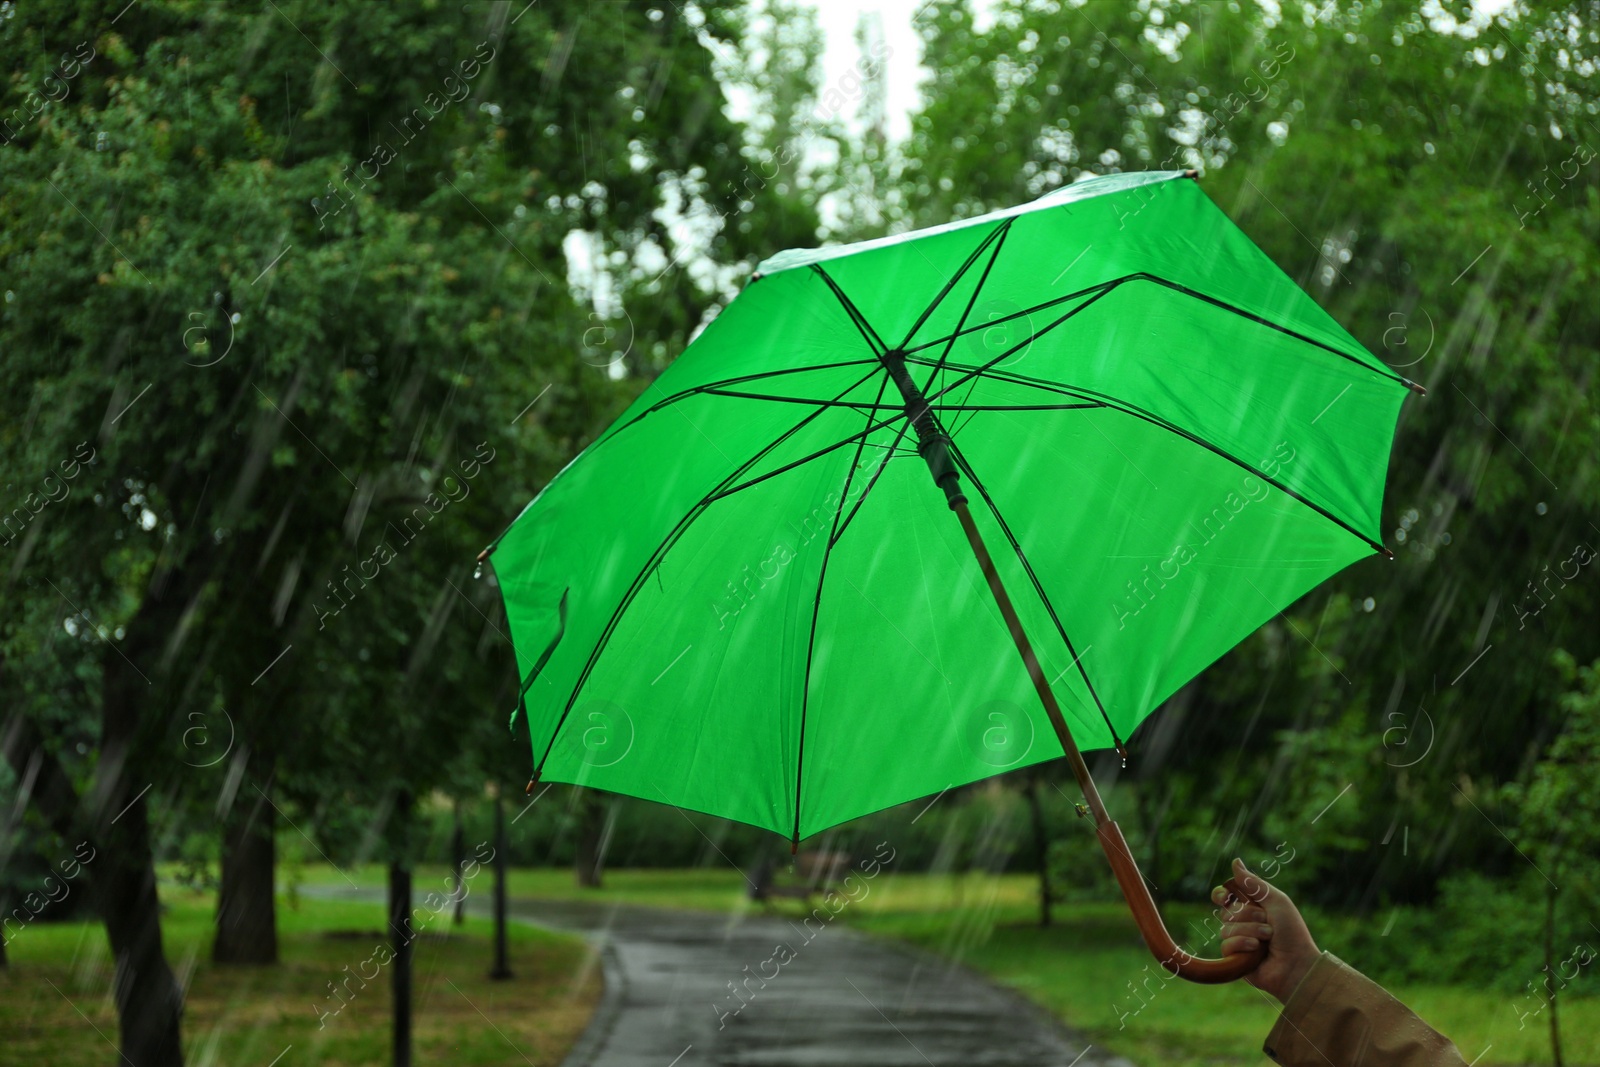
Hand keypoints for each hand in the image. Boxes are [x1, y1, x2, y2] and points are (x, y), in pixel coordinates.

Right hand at [1211, 856, 1319, 1003]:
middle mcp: (1242, 924)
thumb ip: (1253, 883)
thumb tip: (1235, 862)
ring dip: (1250, 931)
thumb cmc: (1292, 932)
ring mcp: (1238, 942)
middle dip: (1248, 915)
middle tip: (1268, 922)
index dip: (1221, 895)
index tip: (1225, 896)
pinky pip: (1226, 945)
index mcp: (1252, 908)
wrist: (1298, 963)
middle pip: (1227, 911)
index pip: (1225, 897)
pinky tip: (1256, 950)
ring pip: (1226, 928)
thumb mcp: (1276, 901)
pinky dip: (1242, 944)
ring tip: (1268, 939)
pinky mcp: (1235, 959)